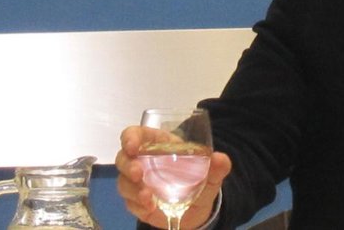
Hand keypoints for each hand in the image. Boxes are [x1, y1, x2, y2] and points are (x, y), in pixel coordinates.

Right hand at [116, 124, 232, 228]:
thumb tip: (220, 159)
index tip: (132, 145)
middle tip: (137, 173)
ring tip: (148, 198)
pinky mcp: (137, 203)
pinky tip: (150, 209)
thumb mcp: (211, 174)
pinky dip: (137, 206)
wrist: (198, 210)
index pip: (137, 134)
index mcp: (159, 145)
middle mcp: (144, 162)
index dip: (130, 137)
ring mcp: (138, 183)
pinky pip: (129, 204)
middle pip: (123, 157)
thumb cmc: (199, 180)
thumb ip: (217, 167)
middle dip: (127, 164)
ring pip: (123, 182)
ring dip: (132, 189)